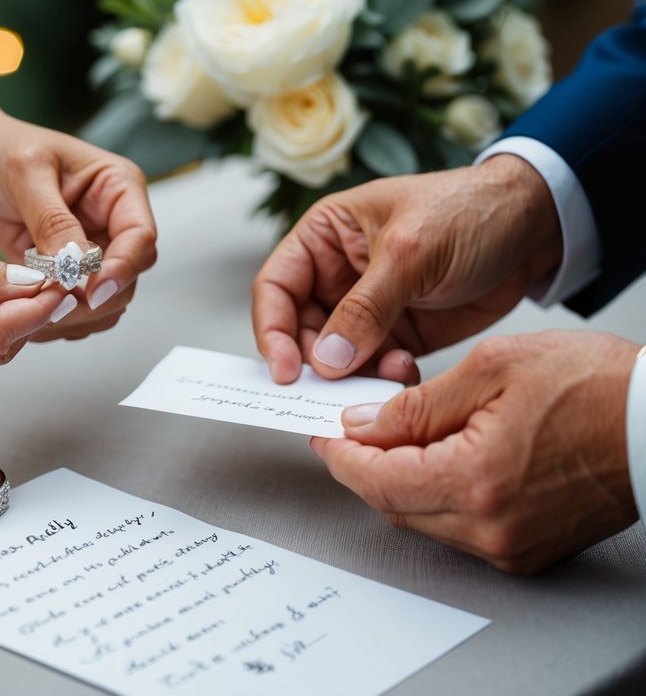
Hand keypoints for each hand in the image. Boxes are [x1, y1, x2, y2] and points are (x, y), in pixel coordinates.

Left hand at [0, 115, 156, 340]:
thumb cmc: (2, 150)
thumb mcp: (27, 174)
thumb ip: (53, 222)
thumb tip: (77, 268)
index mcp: (118, 187)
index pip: (141, 237)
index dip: (122, 268)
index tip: (92, 292)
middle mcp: (113, 222)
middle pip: (128, 276)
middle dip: (93, 298)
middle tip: (52, 306)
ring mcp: (93, 251)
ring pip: (107, 300)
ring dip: (77, 314)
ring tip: (36, 313)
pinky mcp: (69, 274)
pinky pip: (79, 308)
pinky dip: (61, 319)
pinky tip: (31, 316)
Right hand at [252, 155, 562, 384]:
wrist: (539, 226)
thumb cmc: (470, 211)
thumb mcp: (411, 252)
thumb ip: (365, 307)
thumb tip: (326, 360)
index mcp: (324, 237)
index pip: (275, 288)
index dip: (272, 330)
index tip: (285, 371)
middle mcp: (337, 274)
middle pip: (300, 330)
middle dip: (314, 362)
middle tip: (331, 390)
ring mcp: (367, 308)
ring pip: (334, 357)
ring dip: (349, 376)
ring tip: (380, 377)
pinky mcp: (398, 334)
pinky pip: (372, 368)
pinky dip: (379, 380)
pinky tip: (403, 372)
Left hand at [312, 330, 639, 572]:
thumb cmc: (596, 386)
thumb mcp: (492, 368)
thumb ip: (416, 404)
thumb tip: (364, 425)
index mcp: (476, 480)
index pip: (376, 479)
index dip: (340, 455)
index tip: (322, 433)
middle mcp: (491, 527)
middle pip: (393, 505)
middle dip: (363, 467)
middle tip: (348, 431)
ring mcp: (511, 545)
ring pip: (422, 518)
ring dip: (398, 480)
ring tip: (394, 436)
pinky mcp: (528, 550)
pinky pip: (457, 527)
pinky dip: (435, 494)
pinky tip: (437, 458)